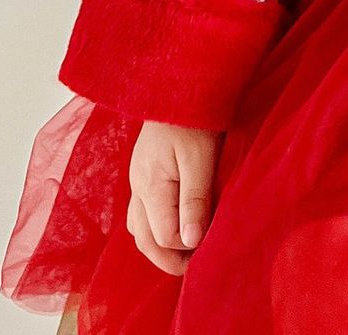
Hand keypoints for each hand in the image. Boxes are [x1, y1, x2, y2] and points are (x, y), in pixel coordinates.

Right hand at [127, 120, 220, 274]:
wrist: (179, 83)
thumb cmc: (193, 118)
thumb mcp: (201, 157)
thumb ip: (195, 199)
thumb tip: (190, 241)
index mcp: (150, 186)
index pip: (163, 236)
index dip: (186, 247)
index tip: (209, 249)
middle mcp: (138, 187)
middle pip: (144, 240)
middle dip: (168, 258)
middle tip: (195, 266)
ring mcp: (138, 179)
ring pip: (139, 228)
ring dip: (159, 245)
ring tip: (186, 251)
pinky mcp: (144, 172)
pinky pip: (141, 212)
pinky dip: (155, 226)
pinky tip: (173, 225)